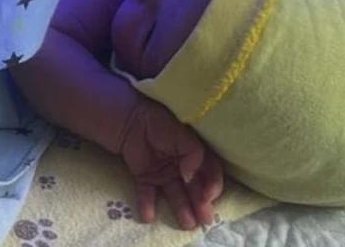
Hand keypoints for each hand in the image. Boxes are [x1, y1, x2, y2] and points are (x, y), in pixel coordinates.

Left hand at [119, 96, 223, 229]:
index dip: (212, 185)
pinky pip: (147, 194)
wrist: (132, 120)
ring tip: (187, 223)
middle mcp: (181, 166)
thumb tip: (192, 177)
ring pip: (175, 195)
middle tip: (204, 219)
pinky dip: (147, 205)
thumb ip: (193, 154)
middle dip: (201, 204)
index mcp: (194, 153)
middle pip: (194, 188)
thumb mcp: (182, 135)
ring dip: (182, 209)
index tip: (208, 196)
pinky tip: (149, 216)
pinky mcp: (145, 177)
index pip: (209, 172)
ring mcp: (164, 173)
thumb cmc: (162, 123)